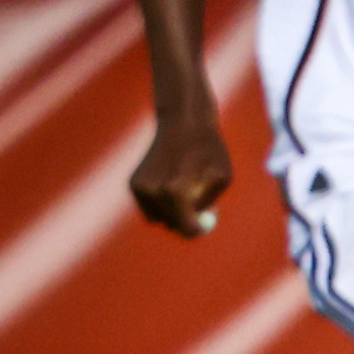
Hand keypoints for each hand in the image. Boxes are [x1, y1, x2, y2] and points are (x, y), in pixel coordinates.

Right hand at [129, 108, 229, 235]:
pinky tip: (169, 179)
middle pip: (171, 225)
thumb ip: (209, 204)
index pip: (187, 229)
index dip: (198, 230)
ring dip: (172, 211)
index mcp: (176, 193)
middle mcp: (154, 192)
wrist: (182, 123)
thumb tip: (198, 226)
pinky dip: (160, 201)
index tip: (204, 224)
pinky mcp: (133, 183)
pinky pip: (149, 206)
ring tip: (184, 188)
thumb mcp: (221, 178)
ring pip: (158, 217)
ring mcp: (140, 188)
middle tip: (198, 211)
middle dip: (185, 221)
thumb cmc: (209, 150)